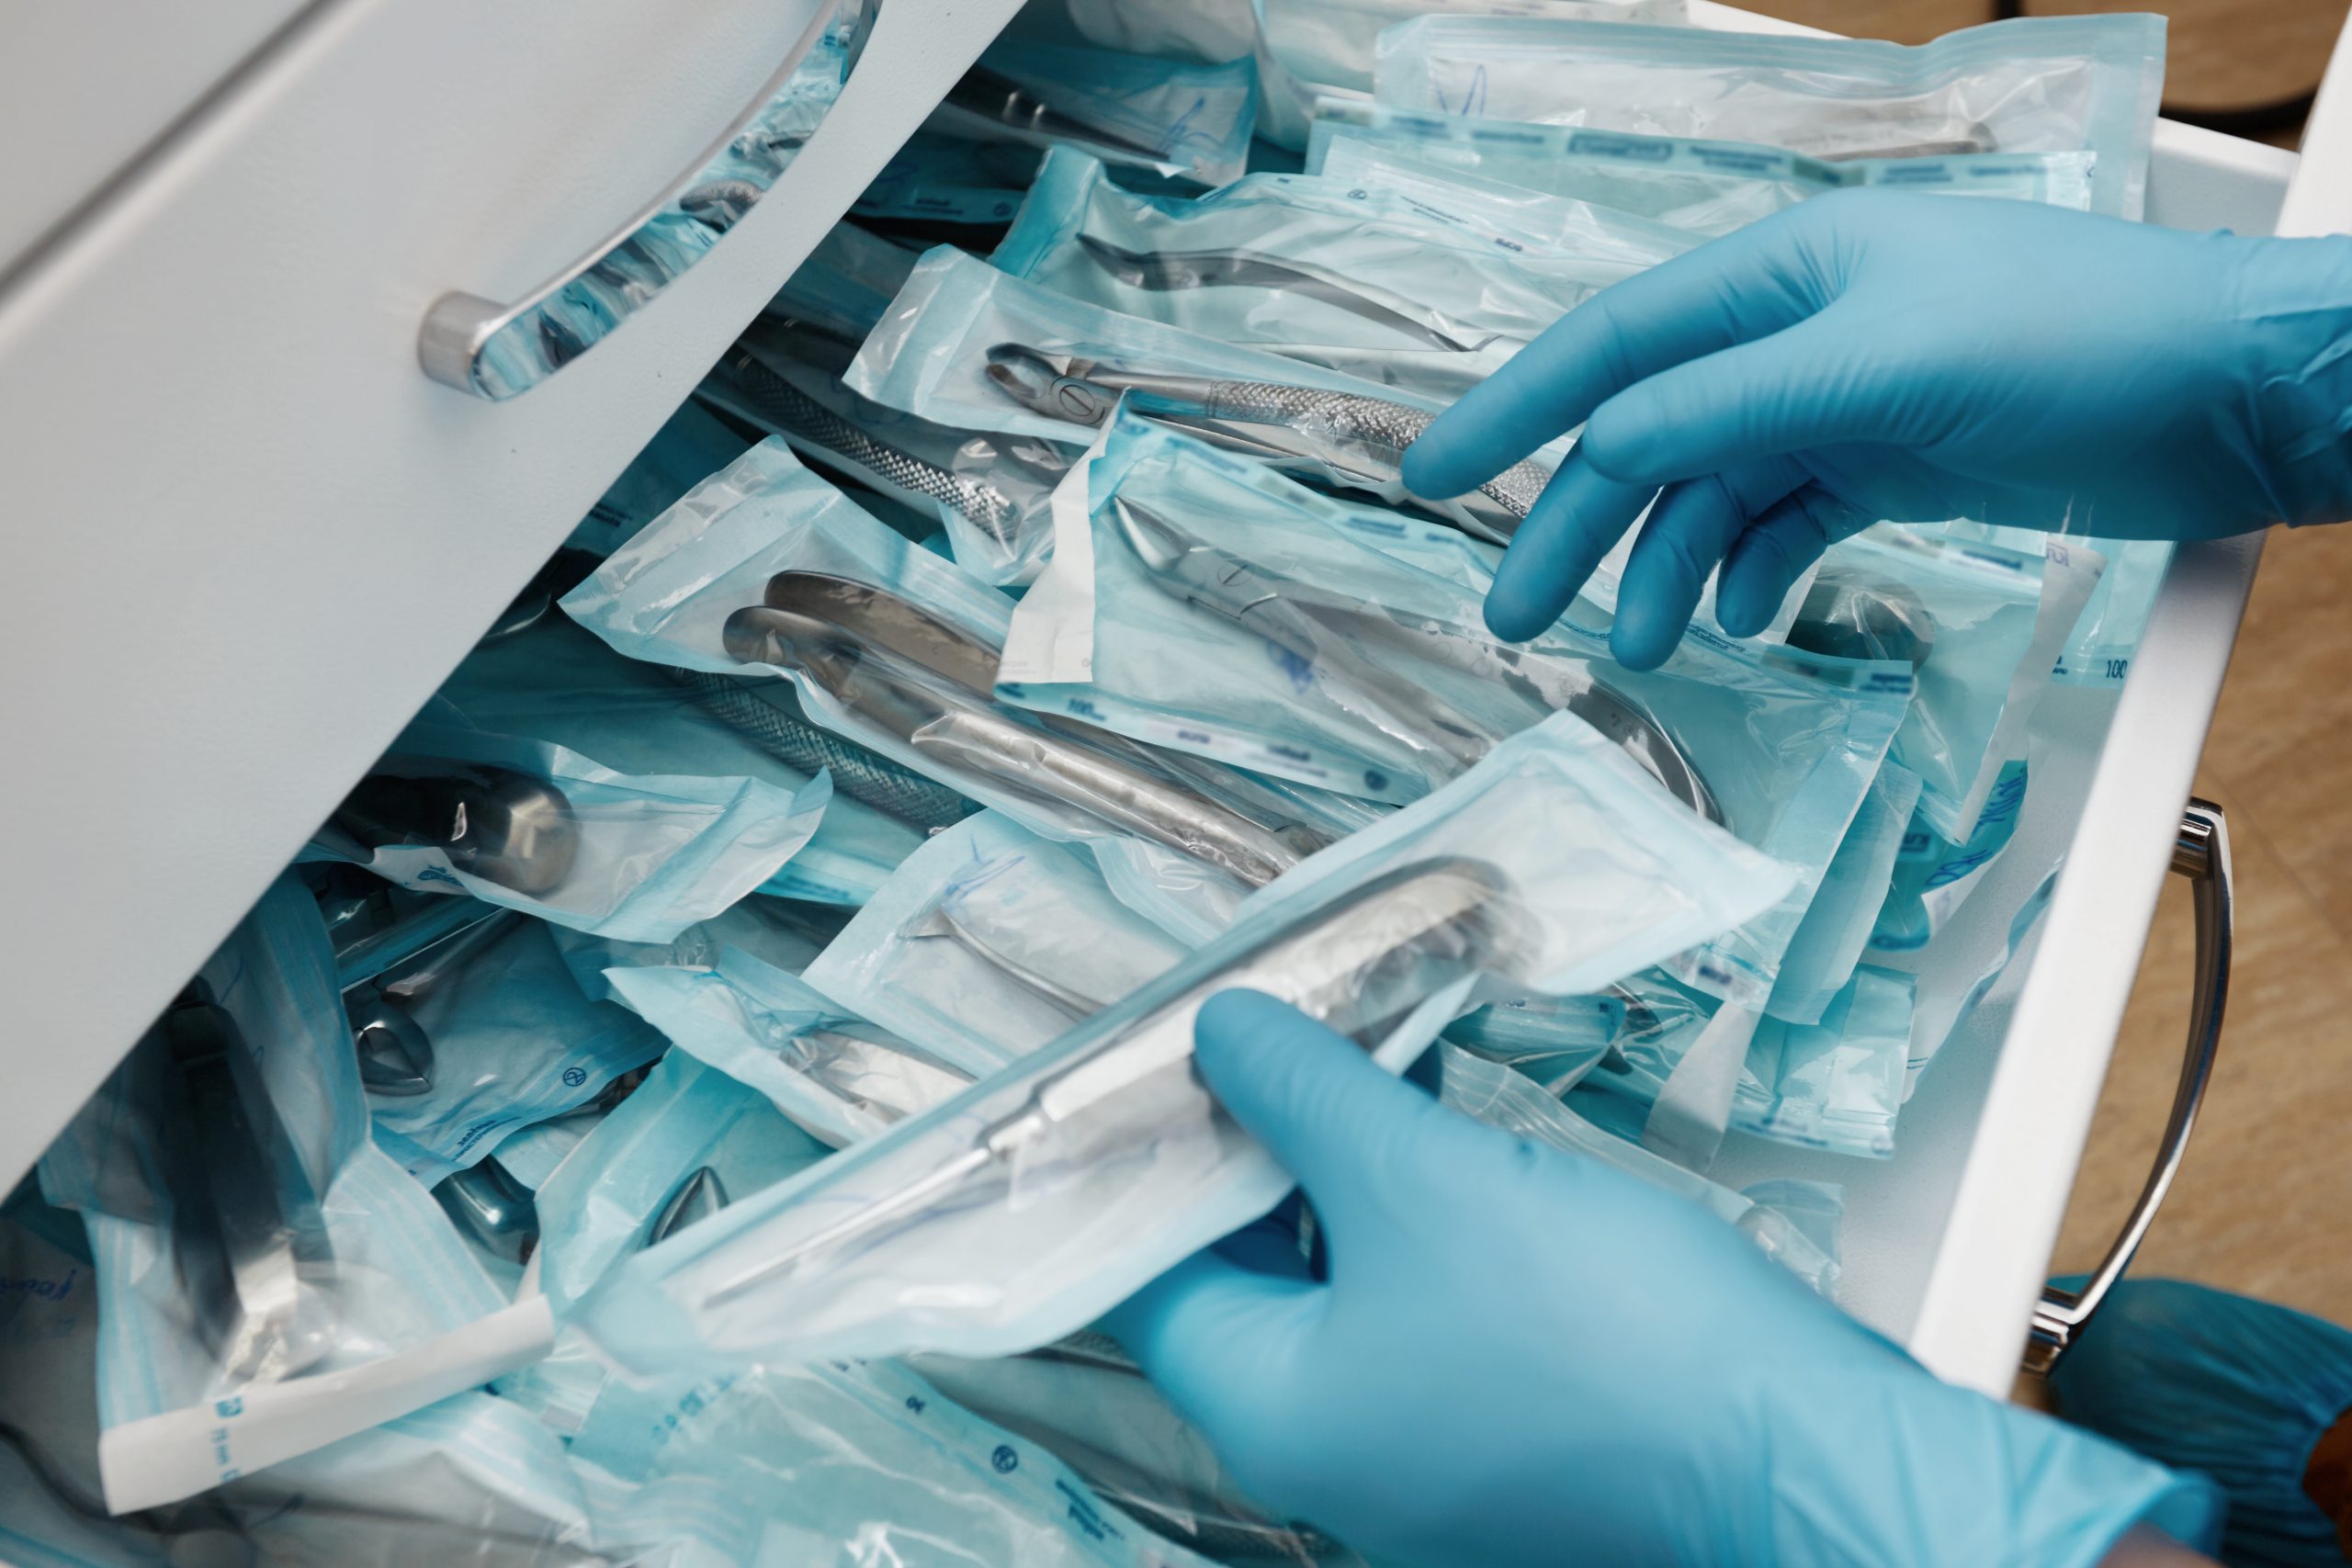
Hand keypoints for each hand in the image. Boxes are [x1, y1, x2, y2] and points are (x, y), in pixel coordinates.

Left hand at [1105, 990, 2219, 1567]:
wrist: (1799, 1455)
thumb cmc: (1598, 1335)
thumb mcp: (1420, 1180)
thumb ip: (1304, 1098)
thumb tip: (1216, 1033)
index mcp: (1270, 1409)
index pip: (1143, 1274)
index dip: (1135, 1156)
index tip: (1148, 1055)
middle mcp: (1328, 1446)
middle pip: (1239, 1275)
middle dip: (1248, 1143)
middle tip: (1258, 1029)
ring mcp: (1418, 1446)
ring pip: (1337, 1281)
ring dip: (1337, 1165)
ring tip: (1348, 1042)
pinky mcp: (1503, 1425)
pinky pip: (1419, 1304)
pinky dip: (1411, 1211)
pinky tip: (1435, 1112)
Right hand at [1401, 190, 2351, 668]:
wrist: (2228, 395)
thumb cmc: (2072, 344)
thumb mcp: (1879, 369)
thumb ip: (1729, 409)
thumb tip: (1602, 447)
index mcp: (1782, 273)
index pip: (1614, 345)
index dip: (1513, 407)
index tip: (1428, 473)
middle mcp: (1798, 333)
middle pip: (1649, 435)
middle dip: (1575, 523)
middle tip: (1511, 611)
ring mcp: (1843, 402)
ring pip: (1712, 493)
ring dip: (1664, 568)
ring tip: (1639, 647)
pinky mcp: (1891, 466)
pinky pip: (1784, 526)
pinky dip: (1750, 574)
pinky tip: (1741, 620)